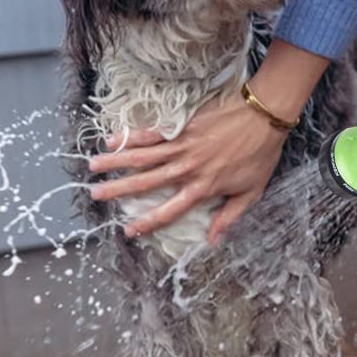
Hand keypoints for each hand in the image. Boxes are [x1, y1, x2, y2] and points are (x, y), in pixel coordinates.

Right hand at [88, 96, 288, 243]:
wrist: (264, 115)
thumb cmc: (260, 154)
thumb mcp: (252, 191)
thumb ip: (229, 216)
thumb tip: (212, 241)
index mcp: (203, 188)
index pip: (170, 210)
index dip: (148, 223)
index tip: (127, 231)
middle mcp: (187, 169)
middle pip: (146, 182)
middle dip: (118, 190)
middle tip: (95, 196)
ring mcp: (183, 147)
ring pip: (142, 156)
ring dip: (116, 162)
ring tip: (93, 166)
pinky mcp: (182, 127)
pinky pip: (153, 133)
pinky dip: (131, 137)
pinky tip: (112, 138)